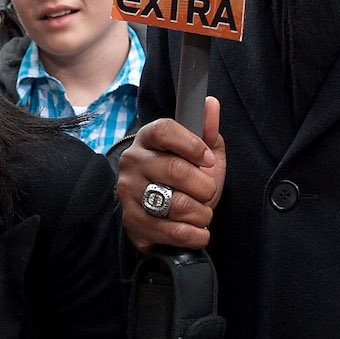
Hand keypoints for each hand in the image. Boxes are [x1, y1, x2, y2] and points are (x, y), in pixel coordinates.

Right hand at [117, 99, 225, 252]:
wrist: (163, 217)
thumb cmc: (185, 181)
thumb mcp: (201, 154)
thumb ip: (207, 131)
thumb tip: (211, 103)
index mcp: (148, 138)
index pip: (165, 130)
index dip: (192, 145)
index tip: (209, 160)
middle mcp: (132, 161)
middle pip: (176, 170)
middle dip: (204, 187)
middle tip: (208, 193)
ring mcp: (128, 191)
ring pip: (176, 203)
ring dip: (201, 213)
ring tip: (201, 213)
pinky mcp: (131, 221)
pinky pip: (171, 231)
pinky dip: (194, 235)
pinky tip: (198, 232)